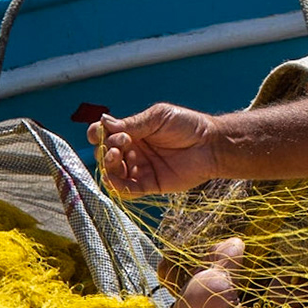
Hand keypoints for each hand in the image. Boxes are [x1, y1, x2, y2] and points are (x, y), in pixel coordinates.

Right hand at [90, 103, 223, 198]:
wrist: (211, 145)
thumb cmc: (187, 125)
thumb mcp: (158, 117)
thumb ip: (132, 123)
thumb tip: (103, 122)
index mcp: (134, 132)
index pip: (107, 135)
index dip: (97, 134)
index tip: (98, 133)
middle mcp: (134, 151)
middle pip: (106, 154)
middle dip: (106, 149)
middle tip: (121, 143)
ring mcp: (141, 168)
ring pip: (114, 173)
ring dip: (108, 166)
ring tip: (116, 156)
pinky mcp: (150, 185)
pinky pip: (128, 190)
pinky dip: (117, 187)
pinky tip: (116, 180)